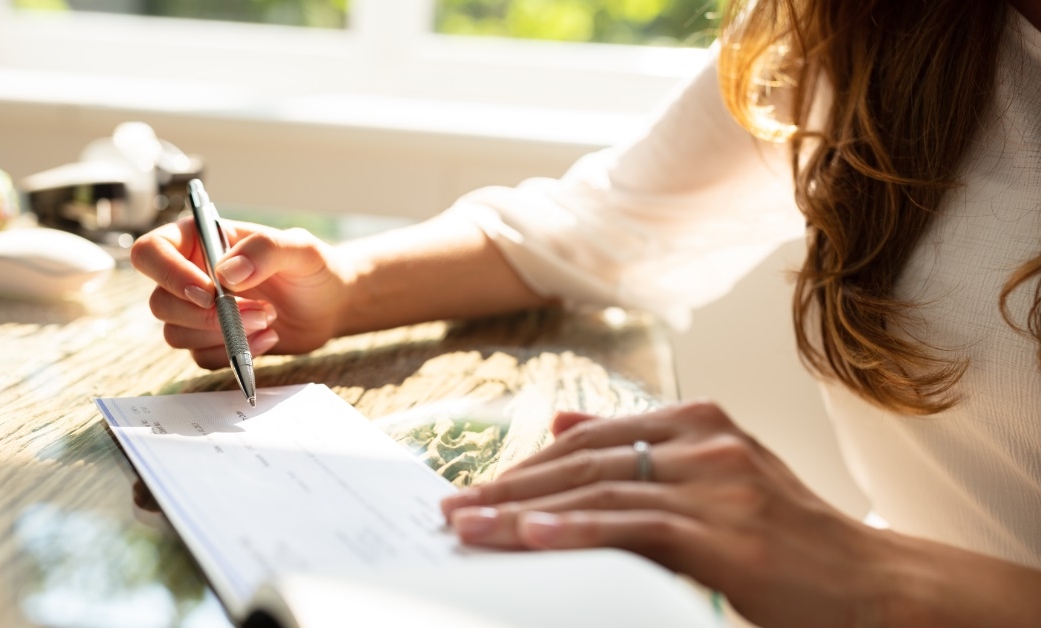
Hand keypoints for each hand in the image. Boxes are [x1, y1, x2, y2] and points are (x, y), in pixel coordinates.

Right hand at [131, 217, 352, 366]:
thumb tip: (226, 273)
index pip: (151, 252)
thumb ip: (265, 250)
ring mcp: (198, 311)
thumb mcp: (300, 248)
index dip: (169, 275)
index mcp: (199, 240)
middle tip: (258, 311)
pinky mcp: (212, 341)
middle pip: (159, 302)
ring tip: (268, 319)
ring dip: (222, 335)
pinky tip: (268, 338)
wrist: (330, 305)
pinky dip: (233, 354)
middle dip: (206, 316)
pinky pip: (200, 357)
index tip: (209, 292)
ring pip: (175, 334)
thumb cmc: (314, 268)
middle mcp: (190, 275)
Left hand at [439, 402, 891, 627]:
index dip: (527, 463)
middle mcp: (707, 443)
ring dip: (524, 510)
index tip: (479, 487)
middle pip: (584, 459)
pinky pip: (637, 525)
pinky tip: (533, 535)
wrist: (876, 587)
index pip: (591, 436)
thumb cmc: (791, 542)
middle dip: (512, 486)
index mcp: (700, 423)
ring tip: (470, 527)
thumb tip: (558, 425)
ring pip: (601, 488)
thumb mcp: (716, 478)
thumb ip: (642, 449)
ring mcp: (719, 484)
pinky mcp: (728, 533)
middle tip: (456, 509)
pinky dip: (579, 529)